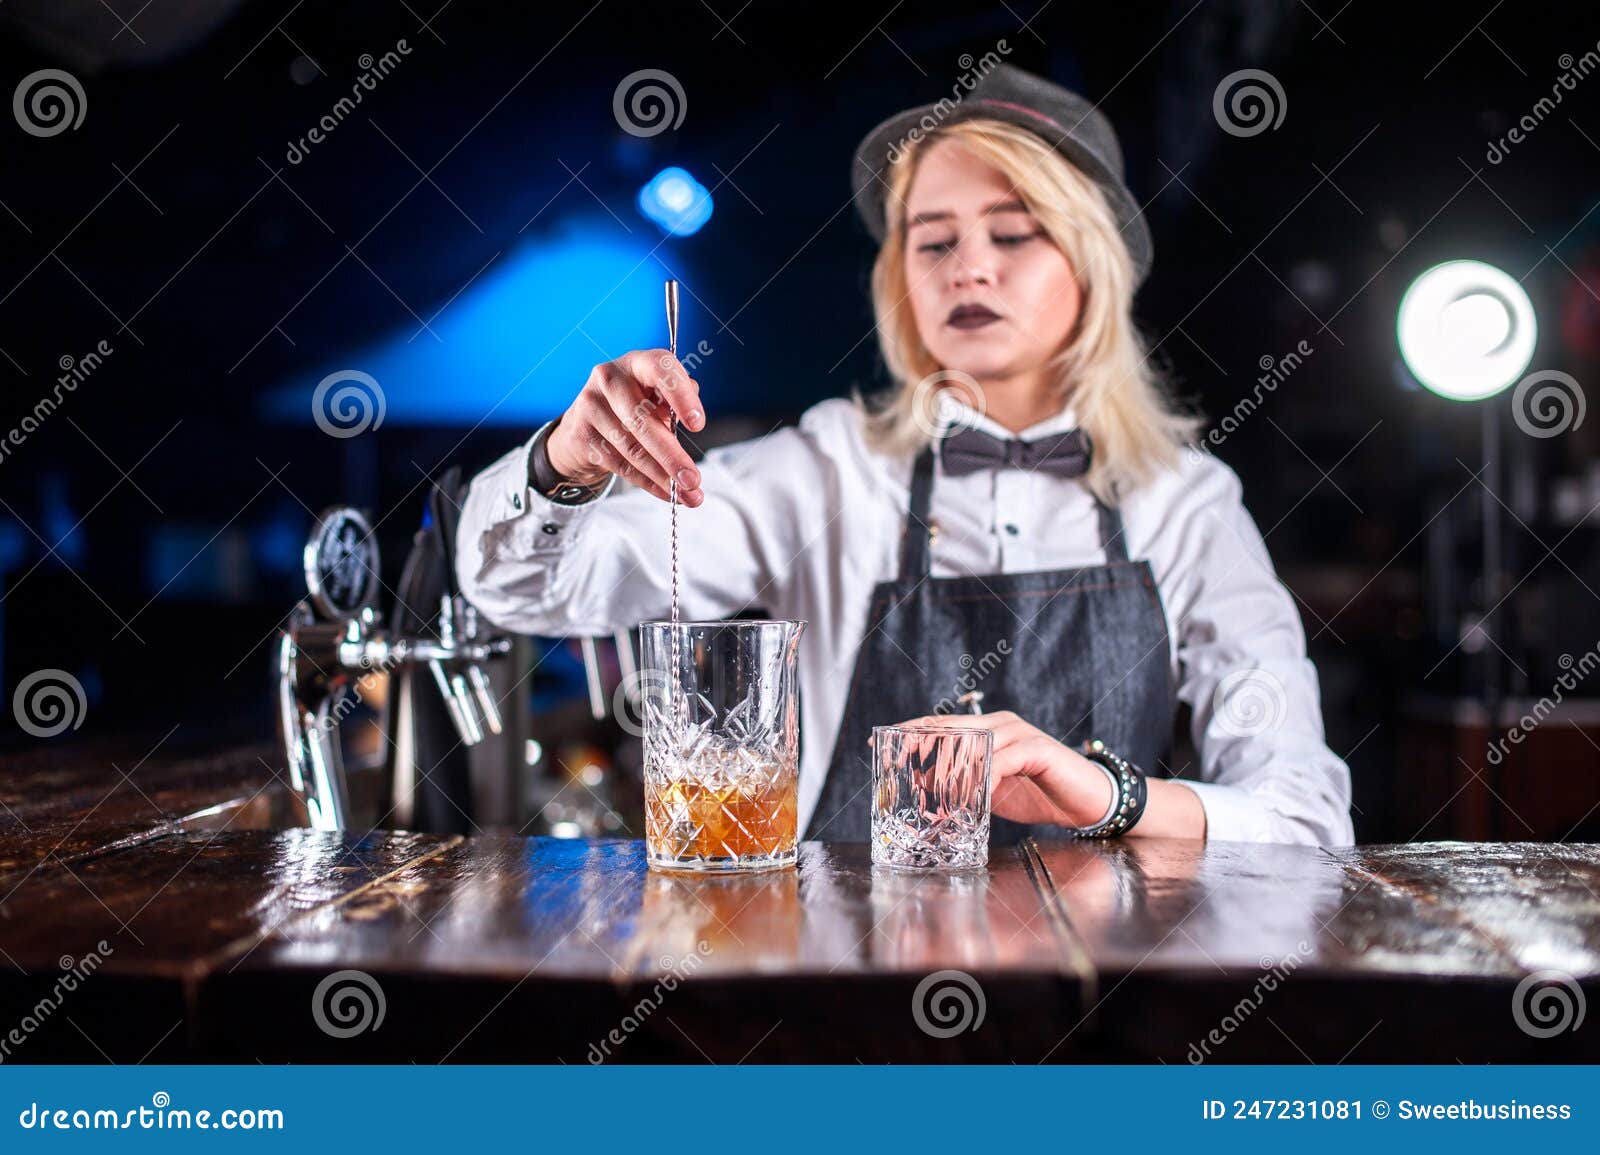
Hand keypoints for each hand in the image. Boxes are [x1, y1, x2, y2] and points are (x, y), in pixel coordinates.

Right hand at [545, 349, 706, 504]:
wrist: (587, 420)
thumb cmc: (635, 404)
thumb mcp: (657, 395)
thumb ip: (677, 402)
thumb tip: (692, 419)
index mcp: (637, 362)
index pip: (660, 368)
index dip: (680, 395)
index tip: (698, 425)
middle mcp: (610, 378)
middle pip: (643, 421)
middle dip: (672, 455)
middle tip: (693, 479)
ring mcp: (590, 405)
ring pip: (632, 449)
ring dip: (662, 476)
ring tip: (688, 494)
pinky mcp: (581, 434)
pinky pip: (620, 464)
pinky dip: (647, 482)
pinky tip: (665, 492)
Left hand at [890, 712, 1113, 828]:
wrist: (1087, 802)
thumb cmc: (1039, 794)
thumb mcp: (991, 791)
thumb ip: (964, 784)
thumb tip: (927, 790)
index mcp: (990, 730)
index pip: (944, 724)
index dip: (913, 730)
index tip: (883, 739)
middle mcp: (1003, 725)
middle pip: (954, 727)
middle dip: (922, 742)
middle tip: (897, 760)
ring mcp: (1021, 734)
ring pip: (976, 742)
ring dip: (951, 764)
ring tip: (930, 784)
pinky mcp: (1038, 749)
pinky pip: (1003, 759)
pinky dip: (985, 776)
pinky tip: (973, 792)